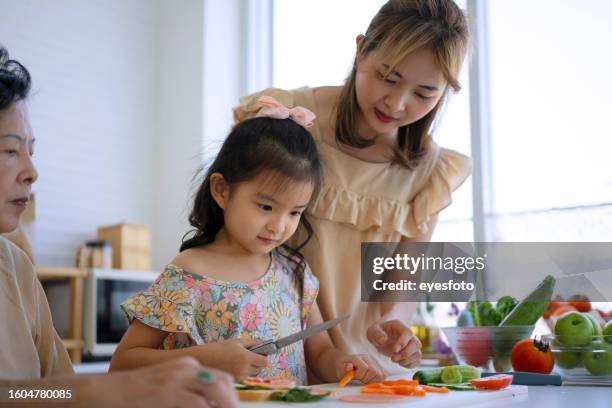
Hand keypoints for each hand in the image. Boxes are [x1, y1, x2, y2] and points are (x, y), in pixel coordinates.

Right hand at [89, 357, 238, 407]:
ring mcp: (177, 378)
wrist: (104, 391)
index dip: (232, 395)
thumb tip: (207, 403)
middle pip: (223, 381)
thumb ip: (186, 394)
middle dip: (232, 401)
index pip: (222, 377)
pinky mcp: (167, 391)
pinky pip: (197, 404)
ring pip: (215, 389)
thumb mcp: (166, 390)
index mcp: (187, 365)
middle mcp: (186, 367)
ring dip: (225, 404)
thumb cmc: (134, 394)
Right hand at [202, 338, 268, 380]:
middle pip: (259, 368)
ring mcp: (239, 377)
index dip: (264, 357)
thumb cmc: (219, 348)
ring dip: (249, 367)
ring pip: (251, 373)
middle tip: (248, 355)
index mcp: (246, 358)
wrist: (203, 359)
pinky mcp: (234, 381)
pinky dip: (242, 372)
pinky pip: (243, 376)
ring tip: (237, 360)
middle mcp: (244, 369)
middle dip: (256, 362)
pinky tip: (233, 365)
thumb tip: (263, 342)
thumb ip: (251, 343)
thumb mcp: (236, 341)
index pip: (265, 362)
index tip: (260, 353)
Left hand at [335, 354, 384, 383]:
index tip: (354, 377)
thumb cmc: (342, 367)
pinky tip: (369, 380)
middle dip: (366, 378)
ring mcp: (374, 362)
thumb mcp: (339, 369)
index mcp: (357, 357)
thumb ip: (344, 369)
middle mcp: (367, 358)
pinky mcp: (379, 366)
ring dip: (372, 380)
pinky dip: (376, 380)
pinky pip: (383, 376)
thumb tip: (349, 367)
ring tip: (364, 379)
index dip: (359, 375)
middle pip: (373, 371)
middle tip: (360, 379)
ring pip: (379, 374)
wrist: (345, 362)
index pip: (364, 367)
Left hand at [366, 319, 421, 367]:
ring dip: (407, 360)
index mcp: (400, 326)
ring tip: (395, 360)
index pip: (408, 333)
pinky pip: (417, 361)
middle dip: (405, 354)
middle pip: (416, 344)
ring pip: (418, 354)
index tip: (394, 350)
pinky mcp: (412, 354)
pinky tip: (399, 362)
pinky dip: (409, 364)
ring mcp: (412, 345)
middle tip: (393, 358)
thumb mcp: (372, 331)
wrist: (383, 336)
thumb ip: (376, 334)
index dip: (403, 342)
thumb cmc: (378, 332)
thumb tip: (383, 341)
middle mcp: (409, 336)